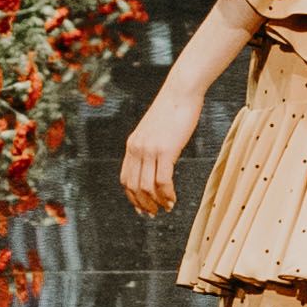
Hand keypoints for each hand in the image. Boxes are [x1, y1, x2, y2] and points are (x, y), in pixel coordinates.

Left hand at [122, 80, 203, 215]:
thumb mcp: (155, 131)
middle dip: (144, 205)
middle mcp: (137, 149)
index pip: (126, 179)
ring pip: (147, 188)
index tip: (142, 208)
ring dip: (156, 202)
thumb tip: (157, 165)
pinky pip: (162, 181)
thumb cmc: (173, 110)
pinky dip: (167, 194)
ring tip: (166, 207)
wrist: (181, 92)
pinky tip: (173, 199)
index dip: (132, 197)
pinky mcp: (165, 150)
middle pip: (134, 187)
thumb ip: (151, 147)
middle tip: (154, 213)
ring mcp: (150, 150)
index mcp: (132, 145)